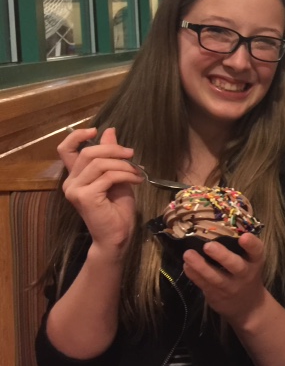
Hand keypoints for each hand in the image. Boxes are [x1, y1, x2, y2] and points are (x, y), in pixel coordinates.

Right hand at [59, 127, 143, 255]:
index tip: (95, 130)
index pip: (66, 149)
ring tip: (137, 172)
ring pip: (100, 163)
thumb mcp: (117, 174)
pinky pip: (108, 176)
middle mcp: (70, 182)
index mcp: (76, 175)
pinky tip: (137, 180)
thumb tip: (110, 131)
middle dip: (113, 149)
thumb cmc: (117, 208)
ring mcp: (75, 190)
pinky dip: (126, 174)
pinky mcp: (84, 197)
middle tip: (132, 154)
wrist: (118, 234)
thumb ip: (110, 155)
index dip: (77, 136)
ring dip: (123, 165)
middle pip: (88, 153)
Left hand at [183, 233, 268, 325]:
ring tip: (188, 254)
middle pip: (235, 266)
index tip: (243, 236)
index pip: (257, 251)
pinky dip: (194, 275)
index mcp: (255, 261)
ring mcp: (230, 286)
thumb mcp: (250, 260)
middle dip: (222, 256)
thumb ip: (239, 247)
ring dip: (200, 266)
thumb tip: (216, 222)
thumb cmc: (247, 273)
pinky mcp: (216, 295)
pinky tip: (186, 265)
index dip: (251, 244)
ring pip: (215, 277)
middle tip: (208, 246)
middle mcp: (245, 274)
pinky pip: (204, 284)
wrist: (248, 306)